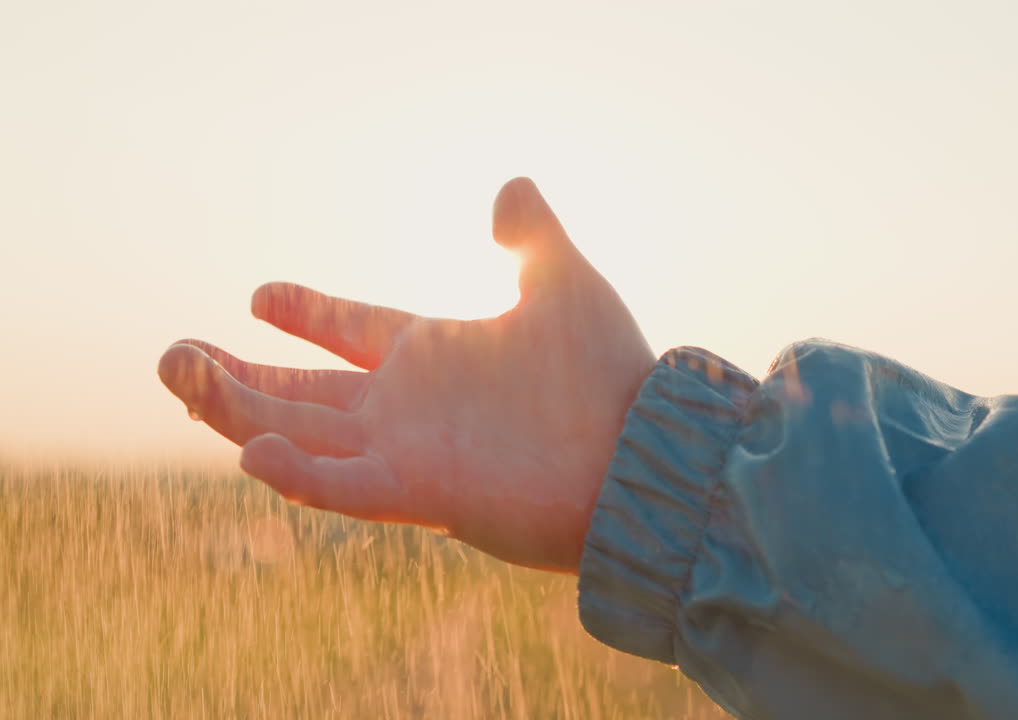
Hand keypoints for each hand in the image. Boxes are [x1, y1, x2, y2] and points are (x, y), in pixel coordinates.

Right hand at [158, 178, 655, 571]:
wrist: (644, 455)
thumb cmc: (608, 375)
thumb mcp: (566, 284)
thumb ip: (530, 236)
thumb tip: (510, 183)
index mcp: (435, 355)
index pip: (352, 331)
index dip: (307, 314)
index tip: (259, 294)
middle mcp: (409, 406)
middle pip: (304, 391)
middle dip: (238, 375)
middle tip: (174, 353)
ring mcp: (409, 452)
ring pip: (301, 434)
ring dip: (236, 411)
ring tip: (180, 373)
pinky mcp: (422, 494)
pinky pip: (344, 488)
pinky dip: (297, 475)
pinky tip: (250, 450)